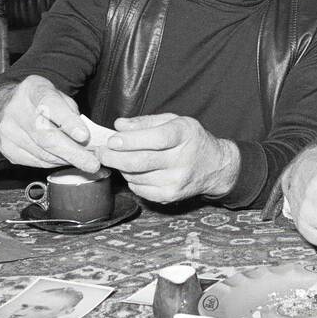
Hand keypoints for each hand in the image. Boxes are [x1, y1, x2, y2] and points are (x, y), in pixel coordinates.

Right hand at [0, 75, 100, 173]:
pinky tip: (64, 159)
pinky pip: (36, 161)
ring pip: (43, 153)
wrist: (5, 105)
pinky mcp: (7, 149)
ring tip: (84, 162)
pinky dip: (54, 163)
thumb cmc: (40, 101)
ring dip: (67, 160)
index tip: (84, 136)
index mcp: (33, 90)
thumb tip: (86, 140)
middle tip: (92, 164)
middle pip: (46, 137)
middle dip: (72, 153)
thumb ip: (72, 113)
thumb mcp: (58, 96)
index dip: (68, 122)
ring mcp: (8, 131)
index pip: (51, 106)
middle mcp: (16, 110)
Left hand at [96, 113, 237, 204]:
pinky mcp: (171, 196)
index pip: (156, 139)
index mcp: (185, 135)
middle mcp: (183, 159)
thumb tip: (119, 126)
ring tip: (120, 159)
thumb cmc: (191, 140)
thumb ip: (145, 122)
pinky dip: (131, 180)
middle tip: (101, 152)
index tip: (112, 140)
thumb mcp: (174, 121)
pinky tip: (135, 172)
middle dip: (114, 157)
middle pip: (140, 162)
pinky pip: (140, 190)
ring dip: (122, 168)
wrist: (215, 166)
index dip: (130, 140)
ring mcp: (177, 180)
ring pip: (136, 176)